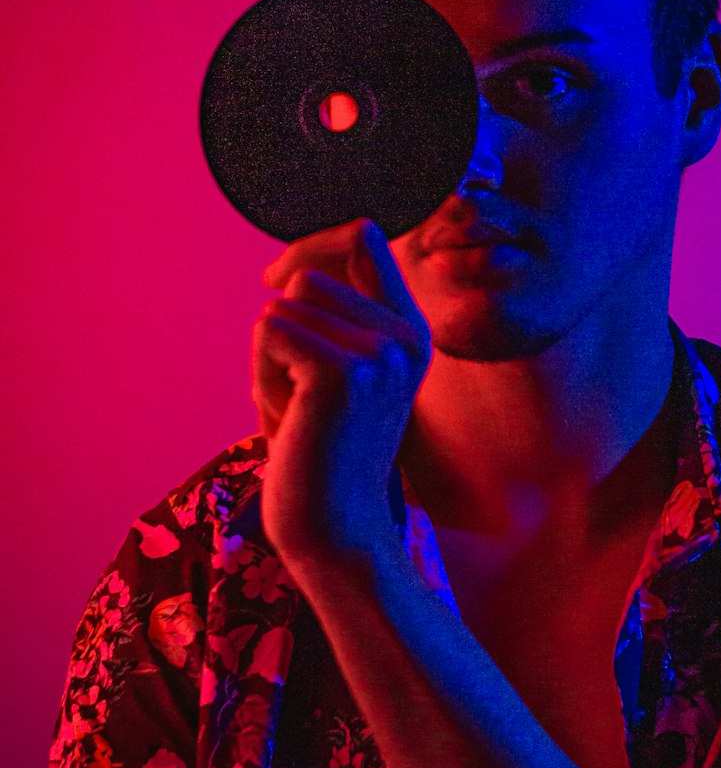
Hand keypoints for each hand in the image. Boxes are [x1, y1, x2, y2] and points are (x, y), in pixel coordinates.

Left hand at [252, 218, 431, 569]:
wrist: (336, 531)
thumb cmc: (321, 453)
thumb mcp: (337, 375)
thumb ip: (331, 321)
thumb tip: (286, 272)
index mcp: (411, 330)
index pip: (365, 236)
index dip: (310, 247)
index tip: (273, 281)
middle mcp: (404, 335)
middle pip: (305, 279)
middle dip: (282, 331)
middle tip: (298, 394)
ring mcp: (378, 353)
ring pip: (280, 310)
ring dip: (269, 361)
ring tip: (297, 413)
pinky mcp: (341, 373)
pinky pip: (268, 332)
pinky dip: (262, 376)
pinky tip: (288, 420)